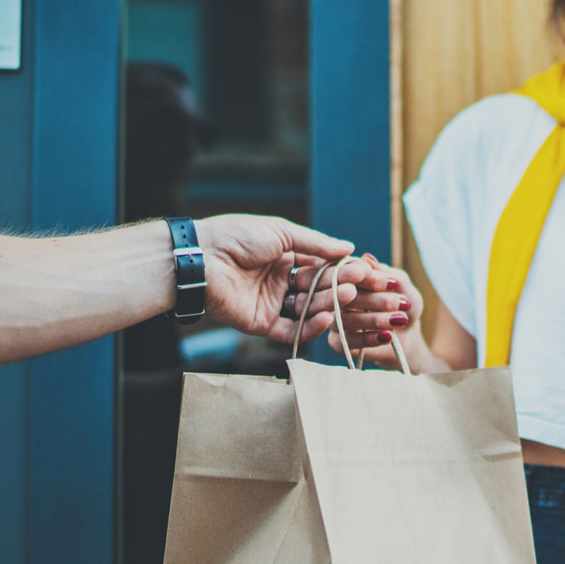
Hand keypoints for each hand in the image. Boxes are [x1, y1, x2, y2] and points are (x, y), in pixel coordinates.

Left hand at [195, 214, 370, 343]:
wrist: (201, 258)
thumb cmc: (236, 236)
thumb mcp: (280, 232)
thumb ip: (315, 243)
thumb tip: (348, 247)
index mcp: (285, 258)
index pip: (320, 267)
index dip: (340, 269)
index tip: (363, 270)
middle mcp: (281, 282)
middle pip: (317, 289)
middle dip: (338, 287)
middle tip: (359, 285)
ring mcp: (273, 304)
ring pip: (308, 309)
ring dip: (329, 305)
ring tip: (347, 298)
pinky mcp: (262, 324)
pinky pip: (292, 331)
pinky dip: (310, 327)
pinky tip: (327, 318)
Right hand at [327, 255, 423, 368]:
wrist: (408, 336)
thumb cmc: (404, 305)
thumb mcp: (403, 286)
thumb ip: (387, 274)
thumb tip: (367, 259)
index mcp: (349, 277)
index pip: (349, 273)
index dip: (370, 278)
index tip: (393, 284)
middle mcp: (336, 296)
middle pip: (345, 296)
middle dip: (375, 300)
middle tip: (401, 303)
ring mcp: (334, 319)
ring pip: (345, 319)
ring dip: (375, 319)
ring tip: (399, 320)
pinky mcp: (337, 342)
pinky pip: (347, 341)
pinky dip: (369, 338)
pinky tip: (388, 336)